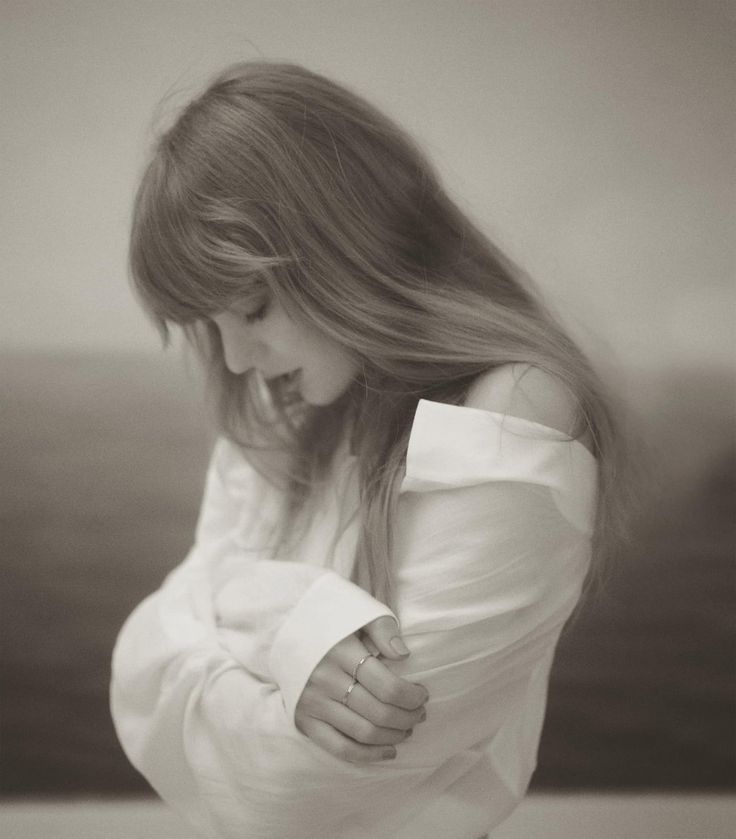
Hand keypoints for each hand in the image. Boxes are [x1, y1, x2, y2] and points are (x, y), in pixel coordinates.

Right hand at [294, 616, 428, 763]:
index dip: (411, 696)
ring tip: (408, 728)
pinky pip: (339, 748)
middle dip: (408, 717)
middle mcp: (325, 679)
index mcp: (341, 651)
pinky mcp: (304, 720)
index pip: (386, 686)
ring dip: (393, 735)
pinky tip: (389, 750)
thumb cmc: (333, 622)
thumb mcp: (357, 611)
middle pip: (378, 712)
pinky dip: (368, 755)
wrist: (287, 630)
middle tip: (420, 713)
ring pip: (363, 732)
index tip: (422, 694)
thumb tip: (403, 654)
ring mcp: (313, 703)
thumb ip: (383, 628)